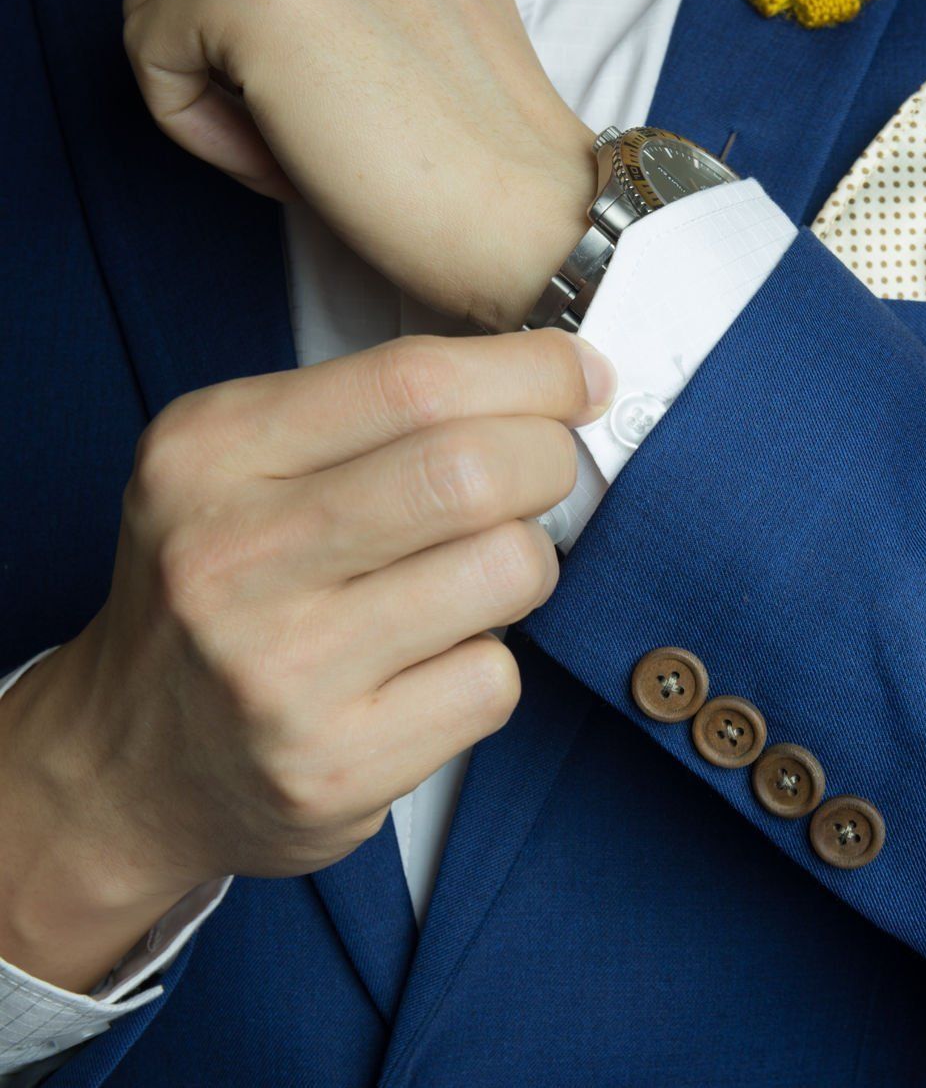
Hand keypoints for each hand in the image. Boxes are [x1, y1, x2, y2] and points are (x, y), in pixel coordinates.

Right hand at [0, 330, 611, 990]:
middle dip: (547, 462)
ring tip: (473, 582)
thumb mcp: (241, 469)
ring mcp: (281, 672)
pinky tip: (429, 671)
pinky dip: (489, 667)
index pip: (412, 381)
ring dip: (524, 568)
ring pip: (506, 571)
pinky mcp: (336, 767)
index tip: (580, 377)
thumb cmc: (223, 594)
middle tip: (543, 476)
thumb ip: (376, 414)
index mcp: (207, 454)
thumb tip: (559, 377)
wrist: (130, 767)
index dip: (532, 372)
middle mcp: (230, 558)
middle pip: (470, 471)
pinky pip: (495, 681)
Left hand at [121, 0, 597, 329]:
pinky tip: (292, 169)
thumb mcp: (436, 34)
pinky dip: (198, 129)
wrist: (538, 229)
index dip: (286, 51)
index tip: (349, 111)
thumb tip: (279, 23)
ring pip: (167, 1)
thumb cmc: (489, 174)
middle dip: (238, 63)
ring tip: (310, 154)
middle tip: (326, 140)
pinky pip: (152, 46)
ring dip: (220, 93)